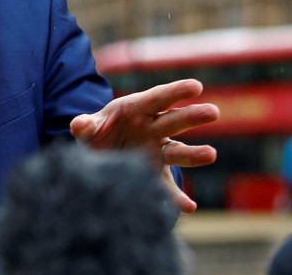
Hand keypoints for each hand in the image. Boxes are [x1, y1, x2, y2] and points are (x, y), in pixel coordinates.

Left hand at [69, 78, 218, 211]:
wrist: (97, 155)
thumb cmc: (98, 133)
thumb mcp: (89, 127)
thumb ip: (86, 125)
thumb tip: (78, 125)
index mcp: (137, 109)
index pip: (159, 98)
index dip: (176, 91)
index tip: (197, 86)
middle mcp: (152, 128)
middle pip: (174, 120)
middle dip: (192, 116)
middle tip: (213, 112)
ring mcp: (156, 151)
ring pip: (177, 151)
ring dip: (193, 154)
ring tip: (211, 154)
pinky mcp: (154, 174)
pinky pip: (167, 185)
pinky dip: (177, 197)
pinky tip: (188, 206)